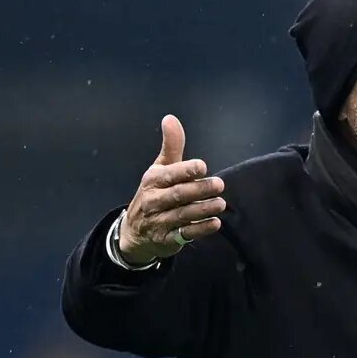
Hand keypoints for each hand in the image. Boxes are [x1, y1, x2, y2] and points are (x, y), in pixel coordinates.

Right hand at [118, 114, 225, 264]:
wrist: (136, 231)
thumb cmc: (155, 193)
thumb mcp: (160, 169)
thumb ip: (171, 146)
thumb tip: (171, 118)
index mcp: (153, 180)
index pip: (169, 174)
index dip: (185, 170)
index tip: (202, 166)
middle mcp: (154, 200)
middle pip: (178, 195)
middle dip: (199, 189)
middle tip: (220, 184)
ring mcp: (159, 221)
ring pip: (182, 214)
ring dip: (203, 209)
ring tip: (221, 204)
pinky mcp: (167, 239)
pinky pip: (185, 234)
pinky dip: (200, 229)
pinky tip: (215, 223)